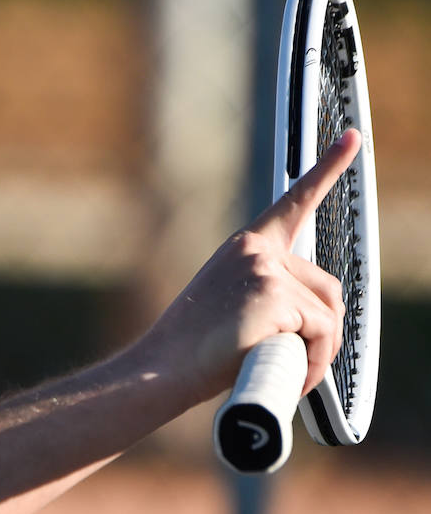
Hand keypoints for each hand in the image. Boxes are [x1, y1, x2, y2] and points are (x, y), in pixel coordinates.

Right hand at [145, 128, 359, 404]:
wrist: (160, 369)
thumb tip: (315, 321)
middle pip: (326, 286)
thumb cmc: (190, 351)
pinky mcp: (273, 293)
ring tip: (285, 372)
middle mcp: (255, 250)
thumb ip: (269, 298)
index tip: (353, 138)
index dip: (328, 169)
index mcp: (244, 248)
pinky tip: (288, 375)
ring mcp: (264, 269)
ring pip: (326, 313)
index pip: (294, 203)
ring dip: (317, 350)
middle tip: (299, 362)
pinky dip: (313, 362)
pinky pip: (320, 331)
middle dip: (321, 329)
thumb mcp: (232, 310)